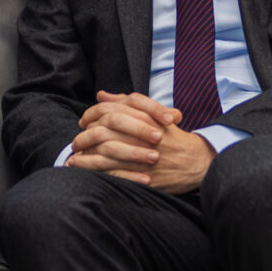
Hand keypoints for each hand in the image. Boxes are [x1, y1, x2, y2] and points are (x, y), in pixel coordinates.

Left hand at [68, 92, 212, 193]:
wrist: (198, 162)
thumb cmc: (173, 138)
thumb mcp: (154, 115)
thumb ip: (127, 103)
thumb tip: (101, 94)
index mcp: (147, 117)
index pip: (112, 111)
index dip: (92, 115)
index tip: (83, 121)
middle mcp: (145, 135)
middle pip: (105, 131)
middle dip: (85, 137)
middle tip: (75, 142)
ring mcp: (145, 156)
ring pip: (106, 154)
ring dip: (86, 157)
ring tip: (73, 158)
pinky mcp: (145, 176)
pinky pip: (114, 174)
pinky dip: (96, 173)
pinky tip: (85, 173)